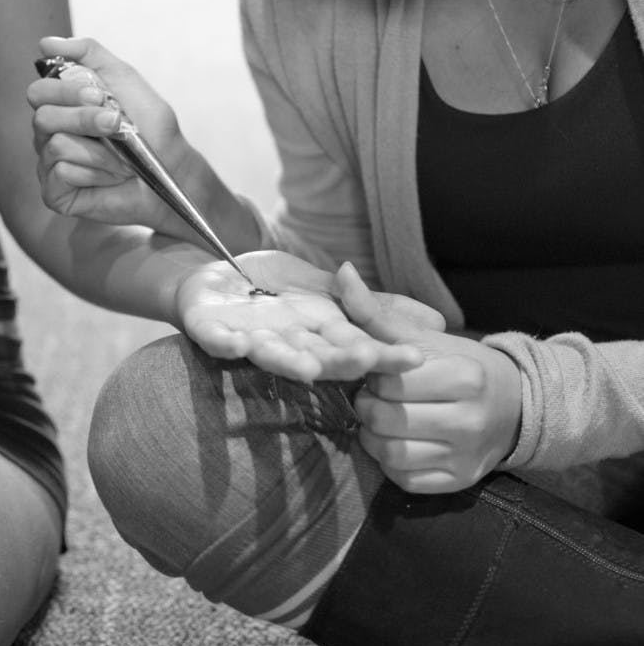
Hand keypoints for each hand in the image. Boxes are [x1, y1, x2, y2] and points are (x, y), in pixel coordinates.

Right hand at [27, 36, 224, 239]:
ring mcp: (51, 164)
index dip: (65, 91)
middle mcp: (52, 134)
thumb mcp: (125, 80)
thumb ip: (89, 54)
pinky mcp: (56, 193)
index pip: (39, 91)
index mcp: (64, 107)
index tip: (99, 95)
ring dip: (99, 150)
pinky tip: (111, 178)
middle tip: (115, 123)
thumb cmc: (152, 129)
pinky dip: (95, 173)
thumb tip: (46, 42)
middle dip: (83, 118)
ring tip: (123, 157)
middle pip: (41, 117)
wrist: (172, 171)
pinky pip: (62, 174)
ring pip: (54, 145)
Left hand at [176, 251, 426, 382]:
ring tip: (309, 368)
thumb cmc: (272, 285)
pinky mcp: (209, 331)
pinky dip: (223, 343)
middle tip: (368, 362)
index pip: (355, 348)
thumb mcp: (327, 289)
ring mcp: (248, 339)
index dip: (381, 355)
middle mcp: (288, 344)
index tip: (414, 359)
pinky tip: (235, 343)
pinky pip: (215, 340)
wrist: (211, 277)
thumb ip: (370, 307)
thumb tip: (435, 322)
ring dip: (288, 362)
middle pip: (318, 356)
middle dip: (340, 361)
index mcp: (318, 336)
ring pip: (271, 355)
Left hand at [353, 329, 521, 493]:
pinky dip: (389, 463)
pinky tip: (393, 442)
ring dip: (372, 437)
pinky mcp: (460, 481)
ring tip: (376, 420)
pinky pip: (406, 480)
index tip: (375, 371)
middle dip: (367, 406)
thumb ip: (378, 313)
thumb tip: (343, 274)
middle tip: (369, 396)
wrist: (513, 406)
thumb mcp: (427, 337)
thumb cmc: (461, 364)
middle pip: (388, 418)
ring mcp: (466, 455)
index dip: (372, 376)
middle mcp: (470, 419)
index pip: (392, 382)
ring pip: (393, 454)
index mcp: (464, 376)